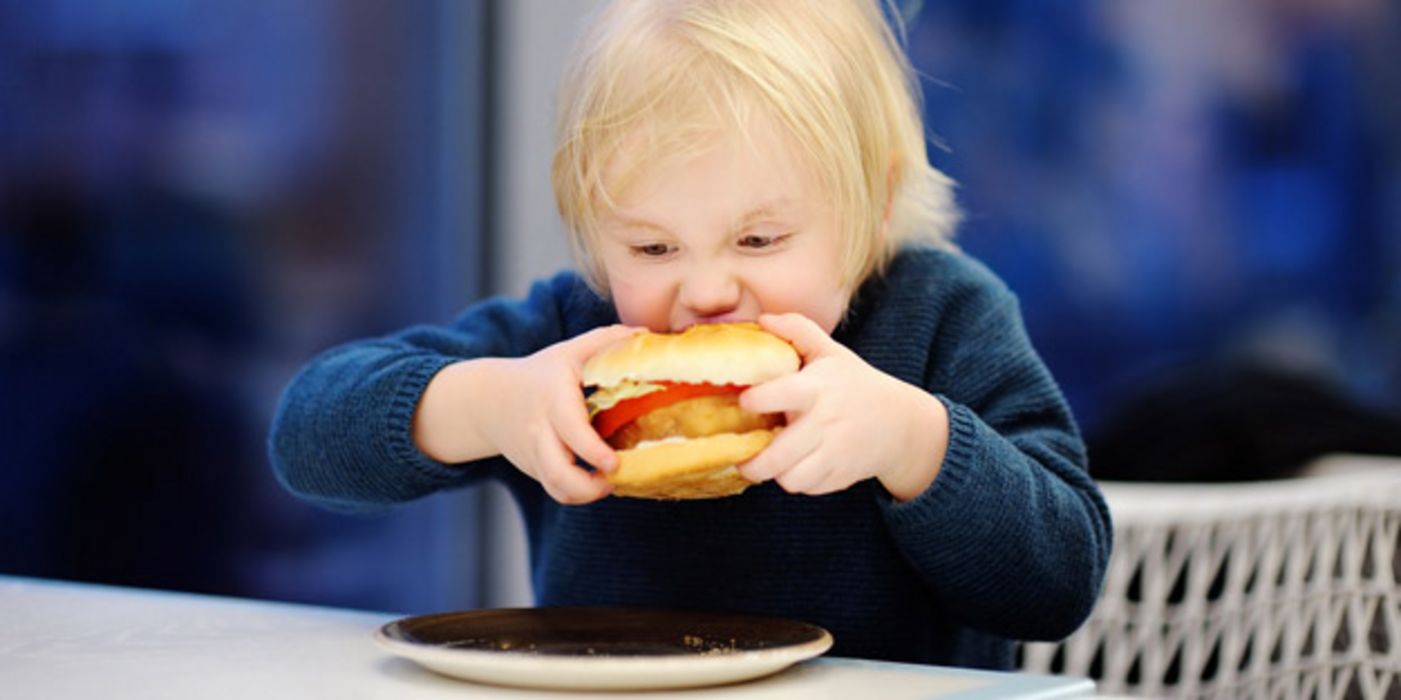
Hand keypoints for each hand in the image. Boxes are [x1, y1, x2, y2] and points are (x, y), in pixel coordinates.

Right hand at [416, 325, 637, 503]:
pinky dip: (577, 495)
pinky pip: (556, 491)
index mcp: (553, 398)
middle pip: (558, 473)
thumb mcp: (568, 351)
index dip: (593, 451)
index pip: (570, 429)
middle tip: (617, 476)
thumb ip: (606, 341)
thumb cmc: (540, 373)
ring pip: (557, 489)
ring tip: (609, 483)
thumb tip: (646, 334)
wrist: (489, 400)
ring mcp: (535, 454)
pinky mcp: (535, 470)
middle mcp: (540, 430)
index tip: (614, 463)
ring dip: (586, 495)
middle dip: (589, 487)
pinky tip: (596, 483)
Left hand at [737, 313, 948, 500]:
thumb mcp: (831, 351)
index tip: (743, 401)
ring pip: (790, 478)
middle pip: (780, 454)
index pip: (785, 393)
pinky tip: (791, 465)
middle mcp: (825, 423)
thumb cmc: (855, 384)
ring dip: (773, 473)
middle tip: (739, 454)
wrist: (899, 424)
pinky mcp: (838, 476)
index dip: (759, 399)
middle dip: (752, 462)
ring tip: (764, 461)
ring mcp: (833, 453)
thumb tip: (763, 319)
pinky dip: (794, 480)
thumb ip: (798, 330)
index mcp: (818, 388)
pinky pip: (806, 488)